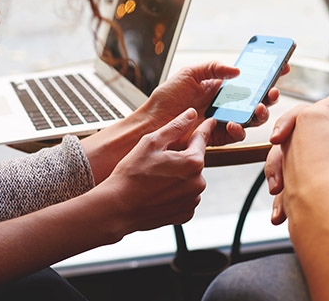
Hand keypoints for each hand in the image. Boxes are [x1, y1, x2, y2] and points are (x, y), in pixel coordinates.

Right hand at [89, 108, 212, 231]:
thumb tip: (191, 114)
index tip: (211, 121)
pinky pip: (185, 197)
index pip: (201, 139)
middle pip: (194, 161)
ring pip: (190, 180)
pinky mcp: (185, 213)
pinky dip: (175, 193)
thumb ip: (175, 126)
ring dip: (178, 176)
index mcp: (193, 162)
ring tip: (155, 179)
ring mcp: (192, 200)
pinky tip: (158, 192)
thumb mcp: (151, 142)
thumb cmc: (131, 175)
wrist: (118, 208)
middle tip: (158, 161)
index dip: (205, 128)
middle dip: (181, 157)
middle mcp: (198, 182)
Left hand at [139, 61, 282, 145]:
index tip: (282, 66)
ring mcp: (225, 120)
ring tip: (259, 108)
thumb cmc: (167, 98)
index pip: (250, 78)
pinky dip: (240, 129)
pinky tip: (234, 123)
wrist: (153, 123)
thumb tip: (237, 70)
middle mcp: (227, 103)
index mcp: (222, 86)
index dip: (268, 73)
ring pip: (252, 118)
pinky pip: (237, 134)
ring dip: (260, 113)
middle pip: (257, 99)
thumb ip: (213, 68)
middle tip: (272, 91)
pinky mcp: (219, 136)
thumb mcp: (189, 74)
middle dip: (270, 95)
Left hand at [264, 95, 328, 224]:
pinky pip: (298, 168)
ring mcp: (287, 157)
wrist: (324, 212)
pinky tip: (325, 179)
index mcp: (313, 118)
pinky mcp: (286, 179)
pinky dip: (311, 170)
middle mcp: (294, 134)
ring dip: (319, 146)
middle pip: (312, 119)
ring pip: (302, 143)